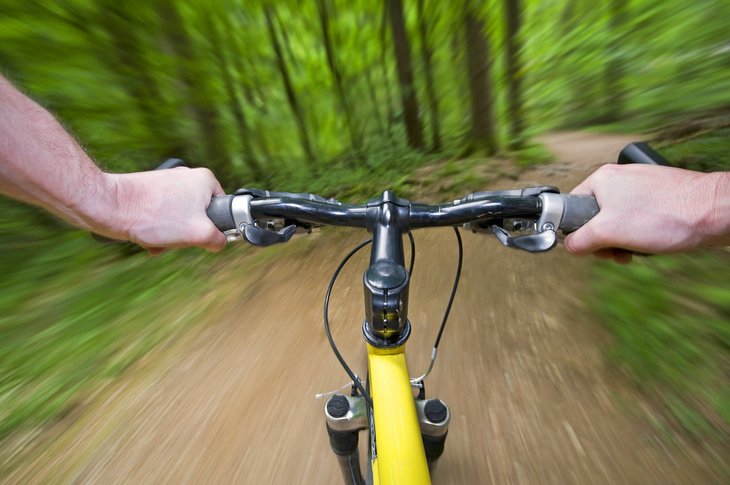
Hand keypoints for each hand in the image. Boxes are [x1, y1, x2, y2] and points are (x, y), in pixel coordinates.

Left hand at [95, 167, 226, 251]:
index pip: (222, 209)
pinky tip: (147, 236)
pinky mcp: (151, 192)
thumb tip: (220, 242)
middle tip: (175, 239)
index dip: (212, 228)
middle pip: (198, 217)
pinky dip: (157, 229)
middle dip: (186, 234)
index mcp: (205, 179)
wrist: (111, 207)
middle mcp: (188, 177)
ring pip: (179, 219)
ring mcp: (167, 184)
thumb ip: (218, 239)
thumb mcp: (199, 233)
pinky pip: (162, 216)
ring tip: (157, 239)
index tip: (198, 235)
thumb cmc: (155, 216)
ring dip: (170, 236)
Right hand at [564, 164, 727, 262]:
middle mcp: (619, 179)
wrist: (714, 212)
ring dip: (623, 240)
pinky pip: (638, 219)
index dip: (579, 232)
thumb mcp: (608, 232)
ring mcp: (641, 186)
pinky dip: (641, 234)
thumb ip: (580, 240)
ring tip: (637, 249)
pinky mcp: (660, 196)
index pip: (573, 207)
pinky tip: (652, 242)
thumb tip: (570, 246)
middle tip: (617, 251)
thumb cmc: (665, 216)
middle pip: (595, 217)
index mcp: (601, 179)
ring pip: (618, 220)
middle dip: (604, 240)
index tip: (592, 246)